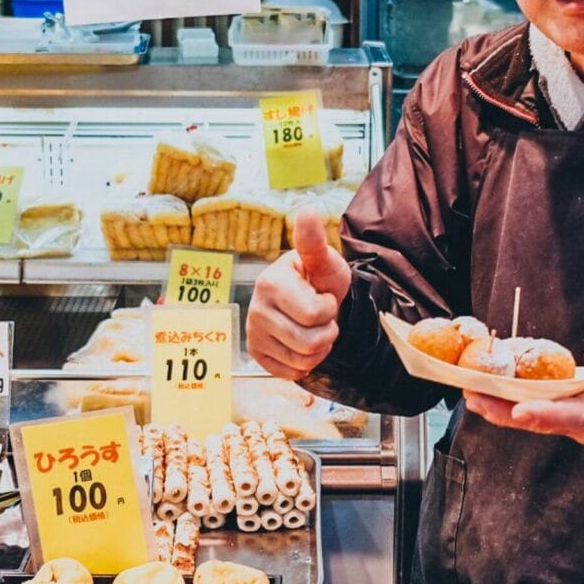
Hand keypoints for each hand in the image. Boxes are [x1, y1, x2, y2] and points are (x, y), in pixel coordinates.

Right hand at [246, 208, 351, 379]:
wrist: (313, 299)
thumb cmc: (319, 279)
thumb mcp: (323, 261)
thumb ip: (314, 241)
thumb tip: (307, 210)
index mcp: (270, 283)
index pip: (315, 315)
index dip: (330, 309)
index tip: (324, 296)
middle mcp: (255, 309)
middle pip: (308, 342)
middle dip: (327, 332)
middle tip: (323, 318)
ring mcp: (253, 333)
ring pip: (302, 360)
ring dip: (319, 349)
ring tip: (315, 329)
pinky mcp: (256, 354)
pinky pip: (291, 373)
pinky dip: (305, 363)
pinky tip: (302, 343)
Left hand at [462, 329, 583, 445]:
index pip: (578, 415)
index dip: (547, 414)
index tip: (520, 409)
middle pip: (548, 422)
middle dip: (509, 413)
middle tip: (476, 399)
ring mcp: (582, 424)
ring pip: (539, 421)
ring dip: (505, 411)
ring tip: (473, 398)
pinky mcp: (572, 417)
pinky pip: (541, 414)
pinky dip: (514, 406)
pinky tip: (491, 396)